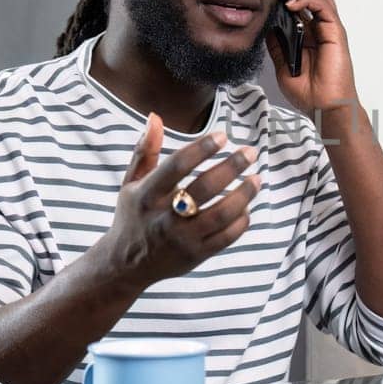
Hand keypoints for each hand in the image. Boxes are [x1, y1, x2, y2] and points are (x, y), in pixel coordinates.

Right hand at [94, 114, 260, 290]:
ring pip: (221, 214)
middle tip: (249, 152)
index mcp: (147, 195)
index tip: (223, 136)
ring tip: (256, 178)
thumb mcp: (130, 183)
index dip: (202, 148)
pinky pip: (226, 237)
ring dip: (244, 194)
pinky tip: (246, 206)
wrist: (126, 266)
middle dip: (232, 167)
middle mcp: (164, 217)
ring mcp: (182, 239)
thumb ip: (145, 151)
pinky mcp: (196, 256)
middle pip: (205, 188)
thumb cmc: (132, 216)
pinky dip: (241, 221)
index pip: (177, 166)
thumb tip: (155, 117)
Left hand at [266, 0, 359, 114]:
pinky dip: (308, 0)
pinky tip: (291, 3)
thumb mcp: (283, 66)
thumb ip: (277, 46)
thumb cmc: (309, 93)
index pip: (300, 1)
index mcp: (309, 33)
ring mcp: (330, 28)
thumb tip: (264, 28)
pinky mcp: (336, 32)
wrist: (325, 109)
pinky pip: (324, 7)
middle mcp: (321, 27)